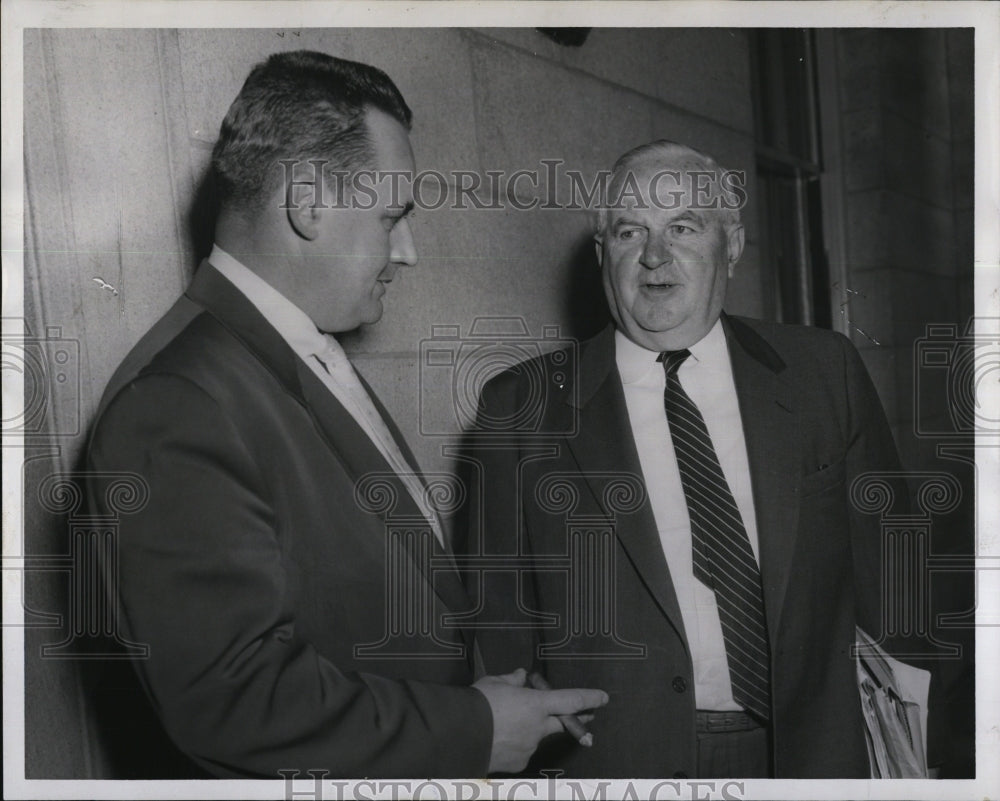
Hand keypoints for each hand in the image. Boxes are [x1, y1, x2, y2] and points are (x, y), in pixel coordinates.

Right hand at [473, 667, 608, 773]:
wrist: (459, 735)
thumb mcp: (494, 683)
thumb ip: (511, 680)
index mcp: (536, 704)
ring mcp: (530, 748)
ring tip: (504, 724)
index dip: (589, 698)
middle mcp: (538, 728)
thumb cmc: (478, 703)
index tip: (603, 699)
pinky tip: (499, 740)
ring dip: (530, 730)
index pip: (571, 700)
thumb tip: (521, 675)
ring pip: (536, 737)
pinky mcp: (519, 763)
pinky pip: (522, 751)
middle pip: (563, 723)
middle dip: (574, 720)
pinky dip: (515, 744)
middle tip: (584, 718)